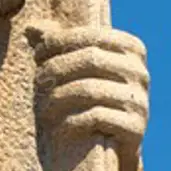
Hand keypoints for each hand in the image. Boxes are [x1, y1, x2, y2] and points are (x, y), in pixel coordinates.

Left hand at [27, 22, 148, 170]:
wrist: (115, 141)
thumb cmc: (92, 92)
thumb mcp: (78, 65)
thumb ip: (58, 45)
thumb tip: (30, 29)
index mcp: (131, 48)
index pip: (91, 35)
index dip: (60, 41)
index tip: (37, 53)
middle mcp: (140, 72)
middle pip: (91, 59)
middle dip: (57, 68)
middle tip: (37, 81)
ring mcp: (140, 100)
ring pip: (91, 89)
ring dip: (60, 96)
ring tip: (42, 104)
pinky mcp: (136, 128)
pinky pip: (97, 117)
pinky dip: (73, 120)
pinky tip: (60, 125)